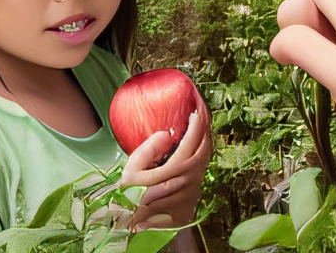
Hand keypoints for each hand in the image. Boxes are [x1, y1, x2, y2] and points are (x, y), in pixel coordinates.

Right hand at [119, 107, 210, 231]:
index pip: (191, 143)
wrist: (133, 224)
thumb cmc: (130, 193)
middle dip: (205, 130)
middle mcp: (189, 181)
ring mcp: (193, 192)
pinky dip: (202, 155)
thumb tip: (168, 135)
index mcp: (174, 172)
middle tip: (202, 113)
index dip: (195, 126)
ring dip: (205, 142)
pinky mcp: (193, 198)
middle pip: (204, 150)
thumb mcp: (133, 168)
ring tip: (202, 126)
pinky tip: (199, 147)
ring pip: (205, 162)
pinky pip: (201, 172)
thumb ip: (150, 148)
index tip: (196, 111)